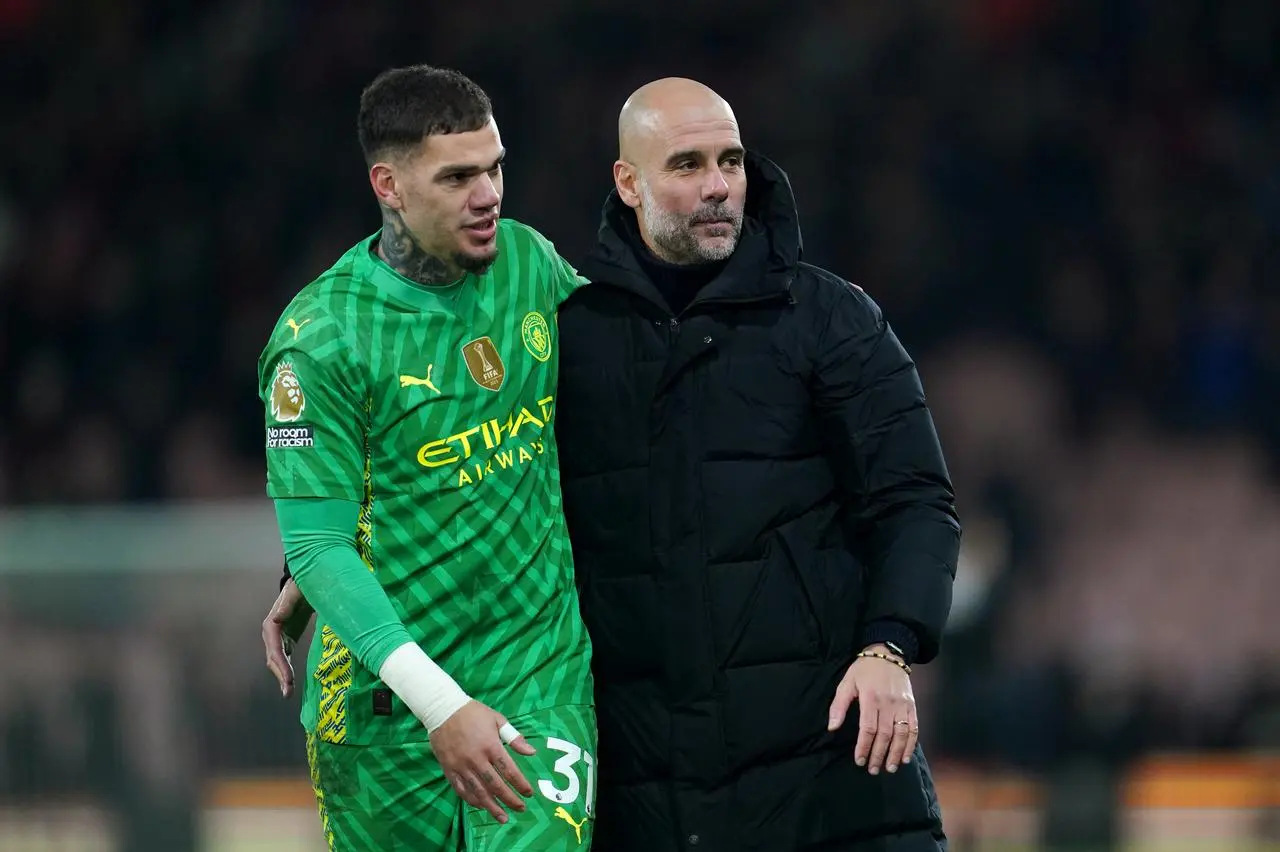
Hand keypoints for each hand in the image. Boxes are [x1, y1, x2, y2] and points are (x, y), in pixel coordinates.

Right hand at [262, 579, 314, 697]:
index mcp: (272, 623)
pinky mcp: (287, 639)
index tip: (289, 678)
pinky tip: (289, 684)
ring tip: (287, 693)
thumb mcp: (297, 590)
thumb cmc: (302, 586)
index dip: (281, 663)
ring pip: (277, 661)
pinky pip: (284, 658)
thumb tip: (277, 619)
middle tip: (287, 692)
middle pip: (273, 658)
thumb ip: (289, 603)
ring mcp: (278, 637)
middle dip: (280, 675)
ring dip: (282, 677)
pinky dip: (286, 671)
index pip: (274, 647)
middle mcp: (271, 633)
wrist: (304, 583)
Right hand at [430, 701, 536, 823]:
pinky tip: (480, 806)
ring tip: (503, 817)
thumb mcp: (497, 719)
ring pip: (479, 792)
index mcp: (491, 746)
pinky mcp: (449, 769)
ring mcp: (461, 766)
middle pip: (496, 785)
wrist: (442, 709)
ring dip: (492, 807)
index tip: (529, 794)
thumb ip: (514, 737)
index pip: (509, 770)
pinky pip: (461, 789)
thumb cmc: (473, 713)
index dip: (520, 784)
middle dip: (510, 799)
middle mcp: (477, 759)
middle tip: (520, 809)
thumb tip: (532, 752)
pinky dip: (471, 800)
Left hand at [826, 644, 918, 774]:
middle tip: (873, 770)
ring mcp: (902, 704)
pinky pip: (914, 727)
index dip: (864, 747)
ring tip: (889, 768)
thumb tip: (832, 727)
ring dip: (896, 753)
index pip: (867, 729)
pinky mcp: (912, 705)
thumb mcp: (846, 683)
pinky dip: (911, 744)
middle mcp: (888, 703)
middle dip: (879, 754)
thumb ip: (838, 705)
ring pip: (901, 734)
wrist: (888, 653)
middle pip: (885, 734)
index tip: (860, 760)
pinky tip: (906, 757)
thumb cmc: (864, 670)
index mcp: (870, 698)